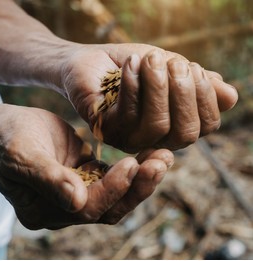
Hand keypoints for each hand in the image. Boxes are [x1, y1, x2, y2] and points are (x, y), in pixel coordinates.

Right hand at [0, 104, 173, 228]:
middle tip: (160, 162)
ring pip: (115, 195)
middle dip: (136, 187)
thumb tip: (76, 202)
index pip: (85, 209)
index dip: (111, 189)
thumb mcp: (20, 155)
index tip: (132, 164)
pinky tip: (150, 152)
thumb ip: (47, 178)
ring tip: (163, 156)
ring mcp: (74, 194)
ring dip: (141, 179)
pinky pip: (113, 178)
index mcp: (41, 211)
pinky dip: (133, 169)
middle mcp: (61, 209)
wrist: (2, 126)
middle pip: (107, 208)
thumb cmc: (6, 138)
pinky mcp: (84, 177)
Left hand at [62, 43, 237, 152]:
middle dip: (184, 94)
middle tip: (173, 63)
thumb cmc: (132, 66)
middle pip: (184, 134)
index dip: (205, 99)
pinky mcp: (105, 130)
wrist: (91, 60)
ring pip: (156, 126)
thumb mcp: (169, 67)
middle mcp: (153, 139)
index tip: (194, 68)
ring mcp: (128, 138)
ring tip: (151, 58)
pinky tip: (131, 64)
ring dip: (158, 87)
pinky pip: (127, 114)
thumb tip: (230, 96)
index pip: (203, 127)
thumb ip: (196, 82)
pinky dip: (133, 85)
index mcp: (173, 126)